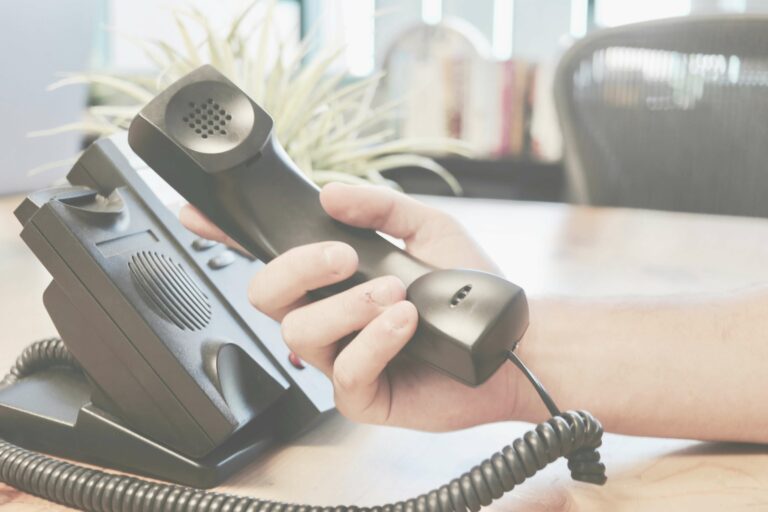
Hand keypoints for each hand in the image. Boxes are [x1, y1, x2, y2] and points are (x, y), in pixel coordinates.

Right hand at [180, 183, 530, 430]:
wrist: (509, 342)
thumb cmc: (469, 289)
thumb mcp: (428, 229)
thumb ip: (380, 207)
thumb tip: (329, 194)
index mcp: (336, 277)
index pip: (272, 256)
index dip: (228, 236)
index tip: (197, 214)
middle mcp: (330, 315)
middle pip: (265, 294)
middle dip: (298, 269)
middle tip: (343, 259)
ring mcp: (341, 356)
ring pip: (299, 333)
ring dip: (348, 306)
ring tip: (396, 296)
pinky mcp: (362, 394)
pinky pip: (344, 371)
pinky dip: (374, 342)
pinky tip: (404, 324)